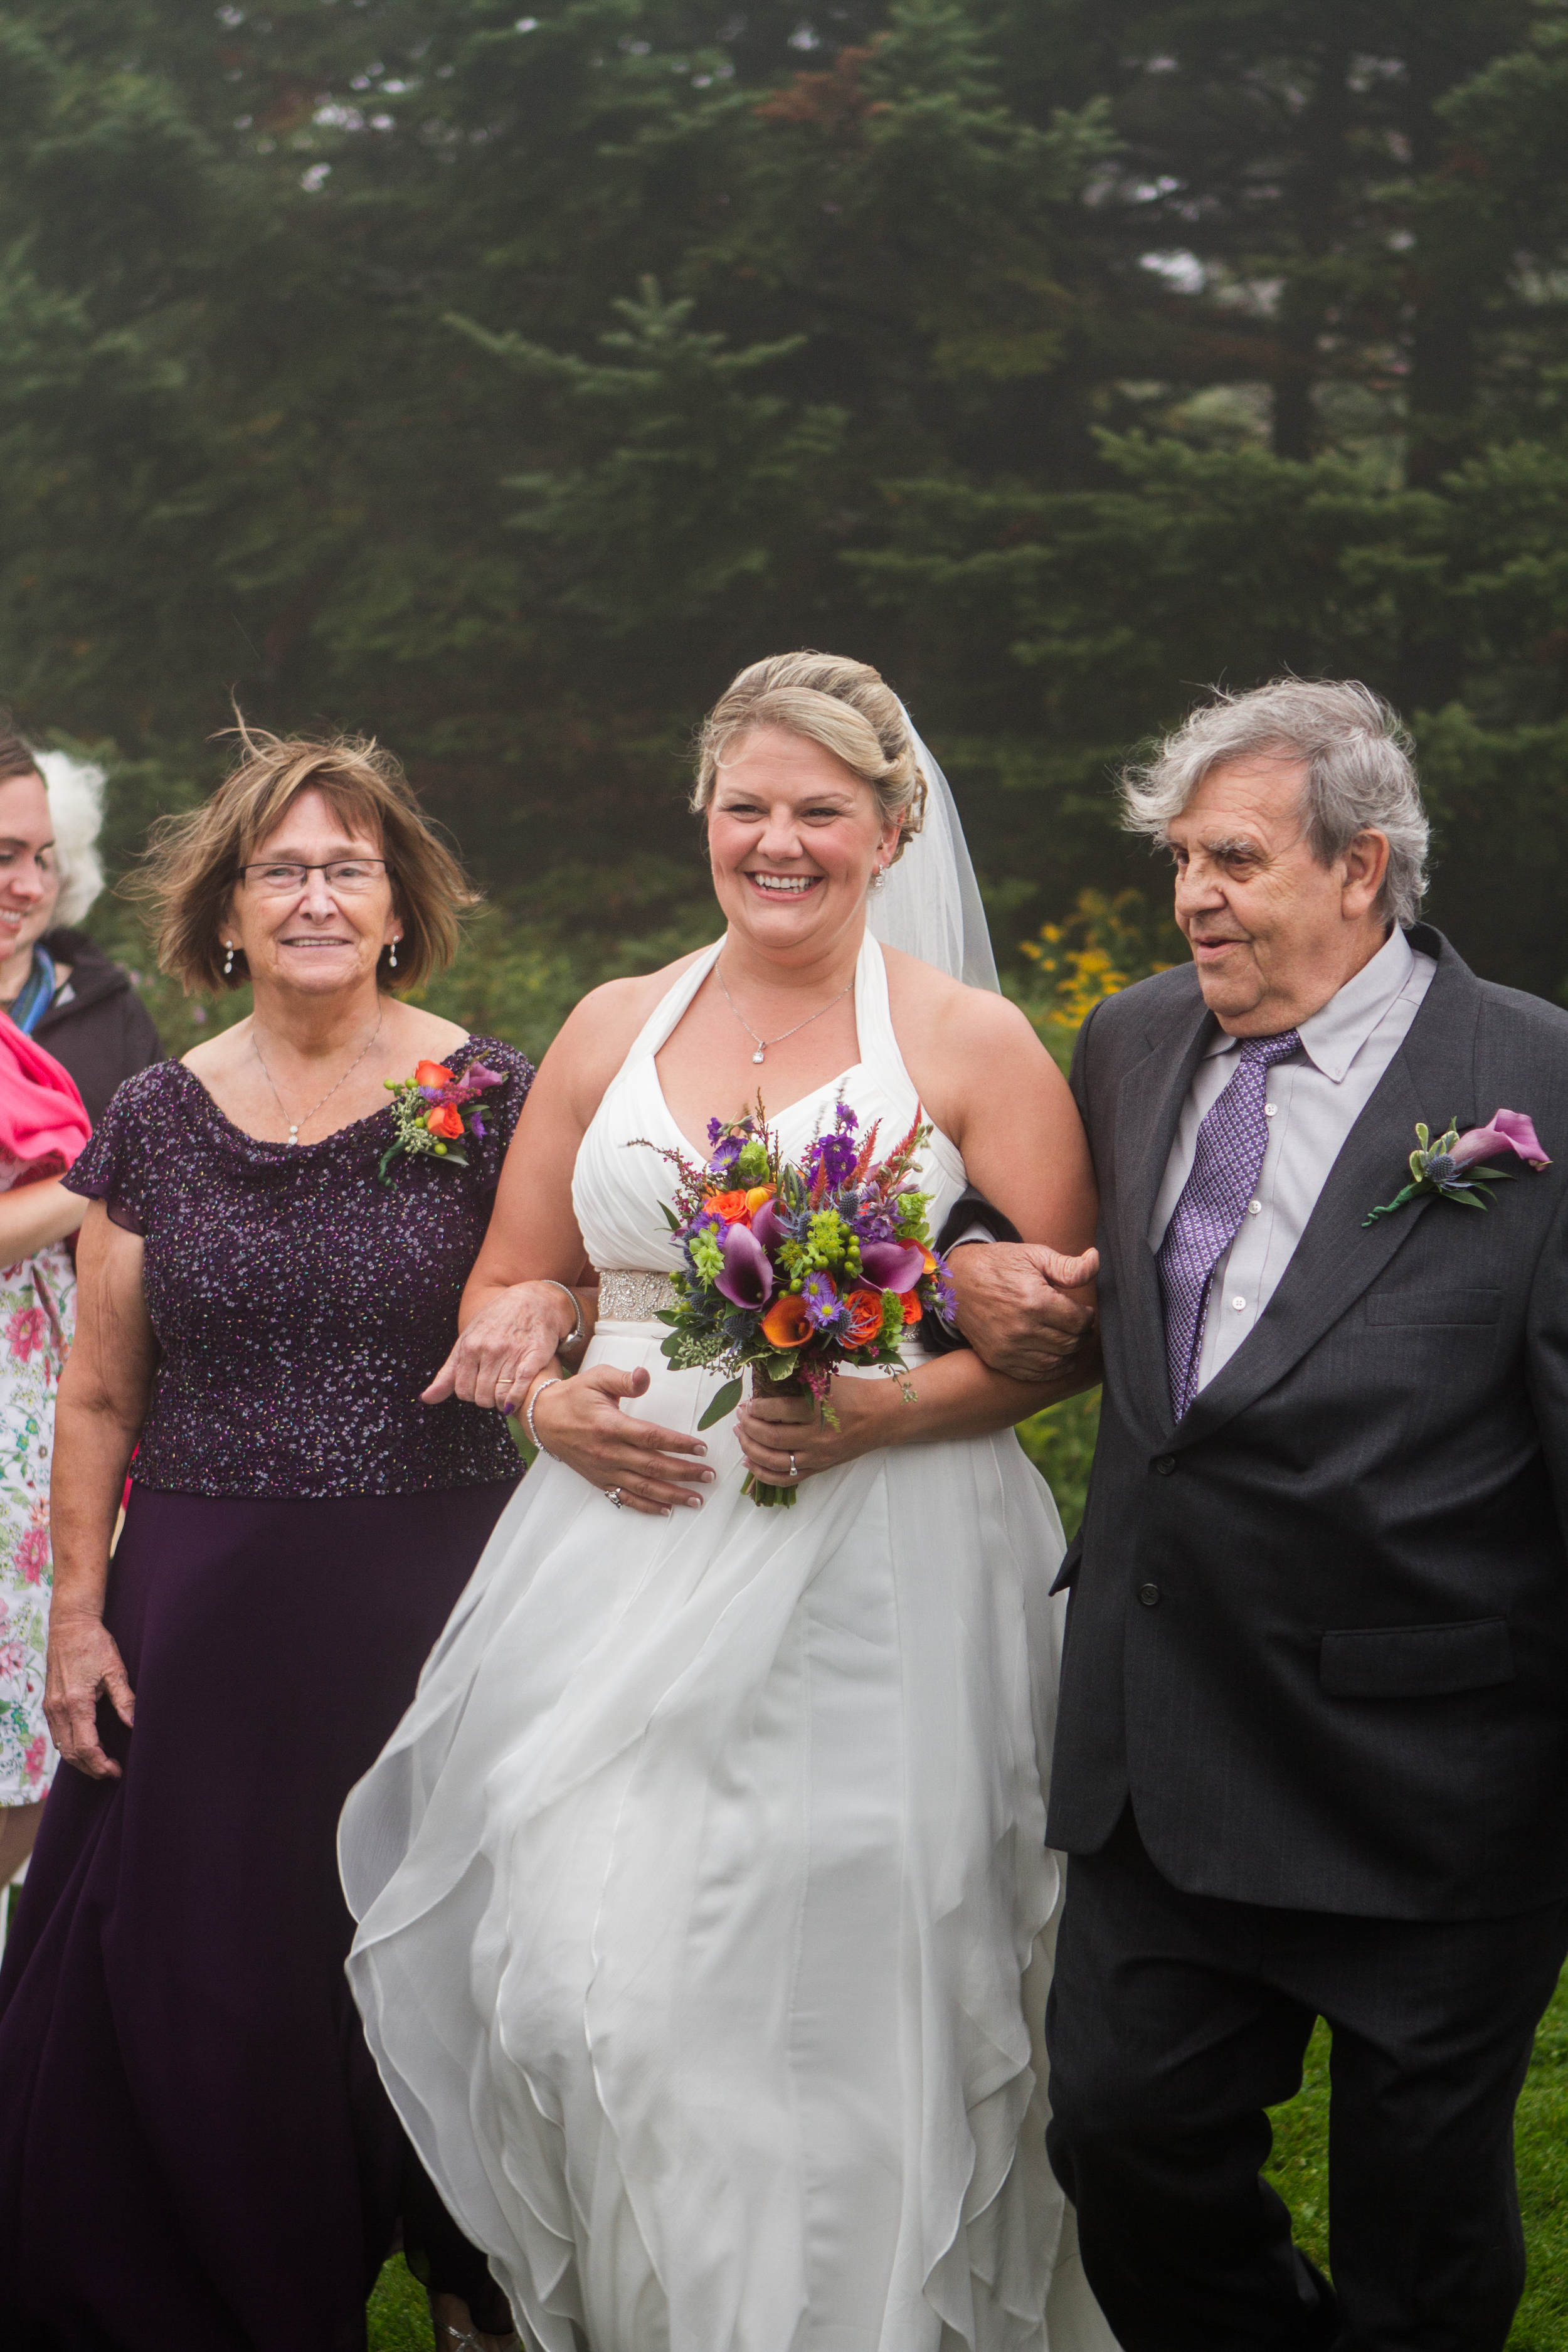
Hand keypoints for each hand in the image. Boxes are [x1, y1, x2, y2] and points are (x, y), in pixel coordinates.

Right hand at [44, 1609, 134, 1780]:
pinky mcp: (49, 1704)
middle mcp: (58, 1709)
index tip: (117, 1770)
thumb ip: (124, 1699)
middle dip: (91, 1768)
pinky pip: (57, 1735)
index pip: (86, 1747)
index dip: (101, 1764)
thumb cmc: (95, 1644)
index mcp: (76, 1703)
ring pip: (62, 1747)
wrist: (70, 1626)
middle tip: (112, 1771)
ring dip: (80, 1760)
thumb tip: (135, 1724)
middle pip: (71, 1753)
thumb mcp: (115, 1669)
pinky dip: (71, 1747)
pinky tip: (87, 1746)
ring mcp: (51, 1707)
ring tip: (102, 1763)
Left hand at [422, 1281, 579, 1413]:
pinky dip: (515, 1400)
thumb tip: (426, 1399)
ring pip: (499, 1396)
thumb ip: (448, 1372)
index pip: (462, 1390)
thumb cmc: (497, 1321)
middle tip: (492, 1390)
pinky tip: (514, 1401)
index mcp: (470, 1345)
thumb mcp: (468, 1340)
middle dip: (486, 1399)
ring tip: (504, 1392)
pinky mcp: (535, 1355)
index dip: (470, 1395)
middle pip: (480, 1396)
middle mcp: (489, 1349)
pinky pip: (520, 1388)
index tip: (478, 1387)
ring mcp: (512, 1352)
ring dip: (500, 1401)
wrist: (534, 1299)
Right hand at [532, 1365, 715, 1516]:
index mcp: (610, 1426)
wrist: (543, 1419)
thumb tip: (645, 1376)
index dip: (679, 1444)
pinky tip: (666, 1510)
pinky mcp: (599, 1480)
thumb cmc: (574, 1396)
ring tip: (697, 1499)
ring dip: (672, 1494)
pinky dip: (646, 1506)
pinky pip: (625, 1498)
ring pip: (643, 1486)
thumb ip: (624, 1379)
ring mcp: (604, 1470)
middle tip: (709, 1476)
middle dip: (685, 1473)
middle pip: (653, 1466)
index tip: (701, 1448)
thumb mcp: (597, 1378)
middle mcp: (608, 1452)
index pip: (651, 1437)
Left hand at [736, 1379, 881, 1488]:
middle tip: (740, 1417)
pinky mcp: (820, 1468)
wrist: (883, 1416)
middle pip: (772, 1439)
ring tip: (741, 1435)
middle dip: (749, 1428)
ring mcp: (818, 1456)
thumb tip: (762, 1391)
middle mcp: (818, 1436)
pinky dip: (764, 1474)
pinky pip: (787, 1479)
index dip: (756, 1408)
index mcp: (819, 1409)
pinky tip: (749, 1462)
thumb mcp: (826, 1382)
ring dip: (750, 1449)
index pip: (777, 1411)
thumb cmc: (854, 1394)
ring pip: (775, 1461)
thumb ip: (796, 1387)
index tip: (748, 1403)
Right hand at [947, 1241, 1098, 1381]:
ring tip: (1069, 1338)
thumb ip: (1069, 1265)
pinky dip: (1052, 1369)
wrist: (957, 1281)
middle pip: (1070, 1343)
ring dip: (1070, 1352)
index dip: (1087, 1316)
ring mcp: (1008, 1347)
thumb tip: (1096, 1260)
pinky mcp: (998, 1359)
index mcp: (1033, 1300)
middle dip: (1081, 1334)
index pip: (1078, 1321)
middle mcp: (1021, 1328)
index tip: (1084, 1310)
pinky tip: (1058, 1358)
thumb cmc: (1000, 1265)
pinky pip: (1035, 1374)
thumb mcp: (1034, 1255)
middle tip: (1079, 1324)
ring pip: (1056, 1361)